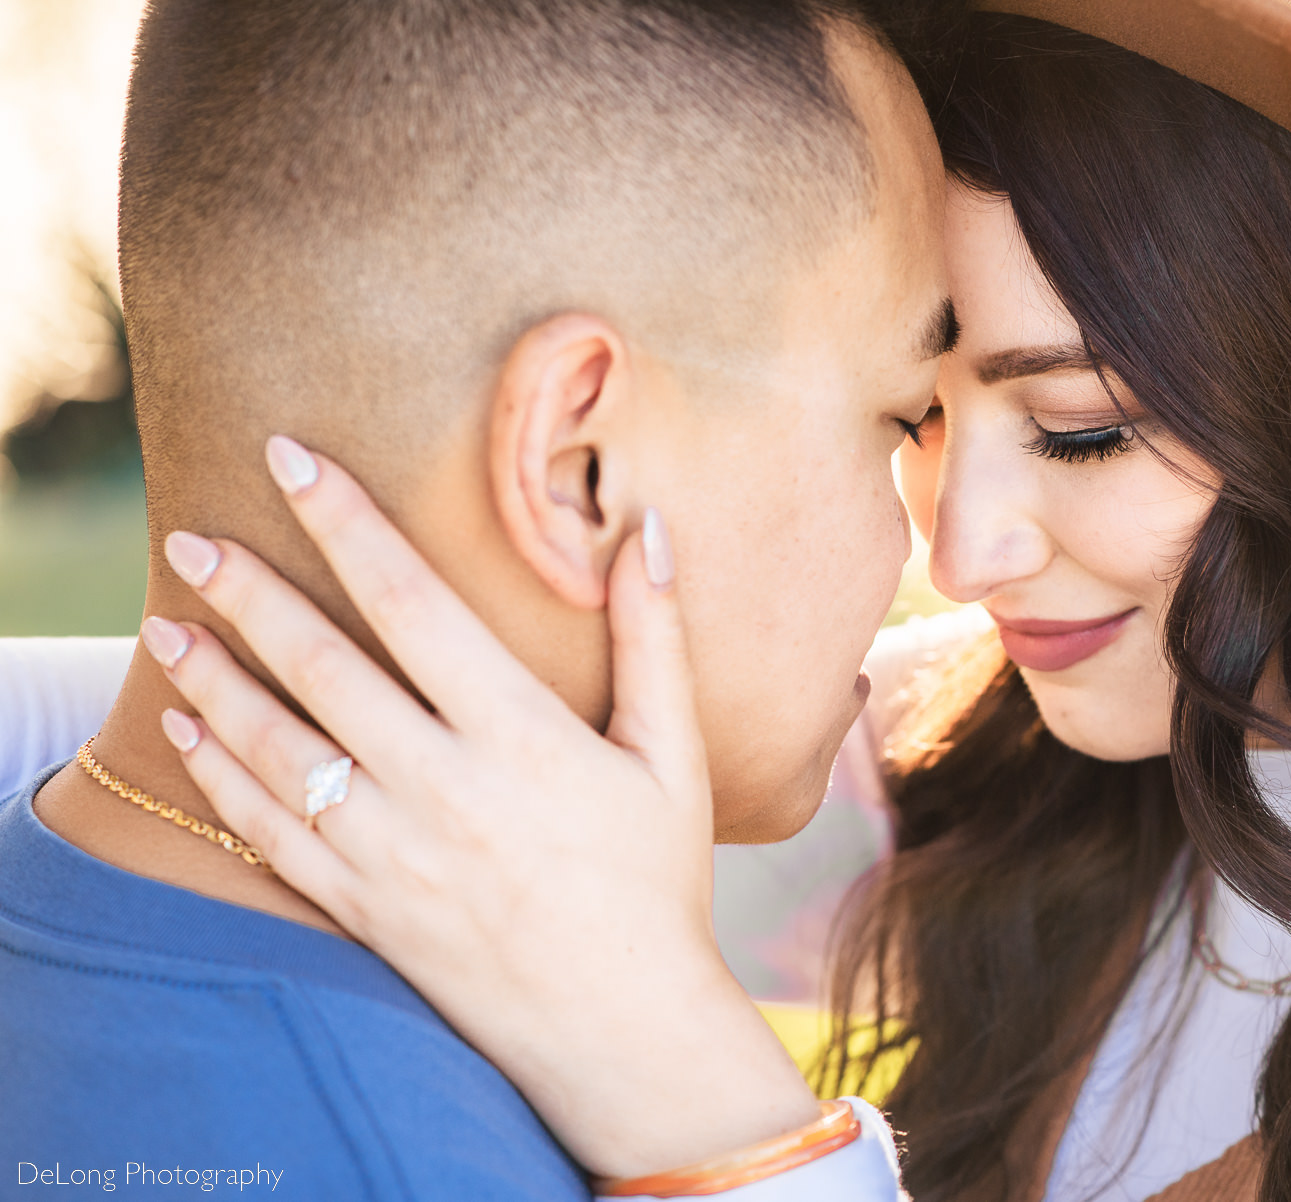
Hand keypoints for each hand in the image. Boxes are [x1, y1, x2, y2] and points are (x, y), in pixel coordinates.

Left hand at [146, 436, 818, 1177]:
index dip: (348, 523)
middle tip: (191, 537)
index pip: (411, 603)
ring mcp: (391, 855)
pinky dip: (222, 779)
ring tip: (164, 624)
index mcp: (519, 736)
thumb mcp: (673, 757)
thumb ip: (656, 639)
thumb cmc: (657, 882)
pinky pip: (272, 834)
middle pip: (321, 666)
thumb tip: (649, 528)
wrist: (620, 1027)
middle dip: (249, 592)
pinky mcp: (363, 909)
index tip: (294, 461)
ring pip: (277, 749)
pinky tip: (190, 733)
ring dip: (211, 681)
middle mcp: (442, 787)